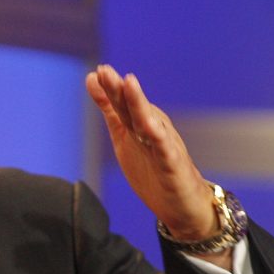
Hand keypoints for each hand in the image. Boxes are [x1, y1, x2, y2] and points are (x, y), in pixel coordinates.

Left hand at [86, 65, 227, 264]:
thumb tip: (91, 79)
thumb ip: (110, 109)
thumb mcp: (124, 136)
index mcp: (139, 123)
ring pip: (149, 121)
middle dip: (120, 89)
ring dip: (139, 103)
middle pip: (133, 107)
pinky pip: (165, 148)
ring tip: (129, 84)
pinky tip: (149, 124)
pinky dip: (157, 135)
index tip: (96, 72)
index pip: (121, 103)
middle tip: (106, 71)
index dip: (109, 88)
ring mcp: (163, 145)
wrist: (182, 202)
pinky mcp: (173, 164)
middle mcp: (152, 129)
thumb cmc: (152, 168)